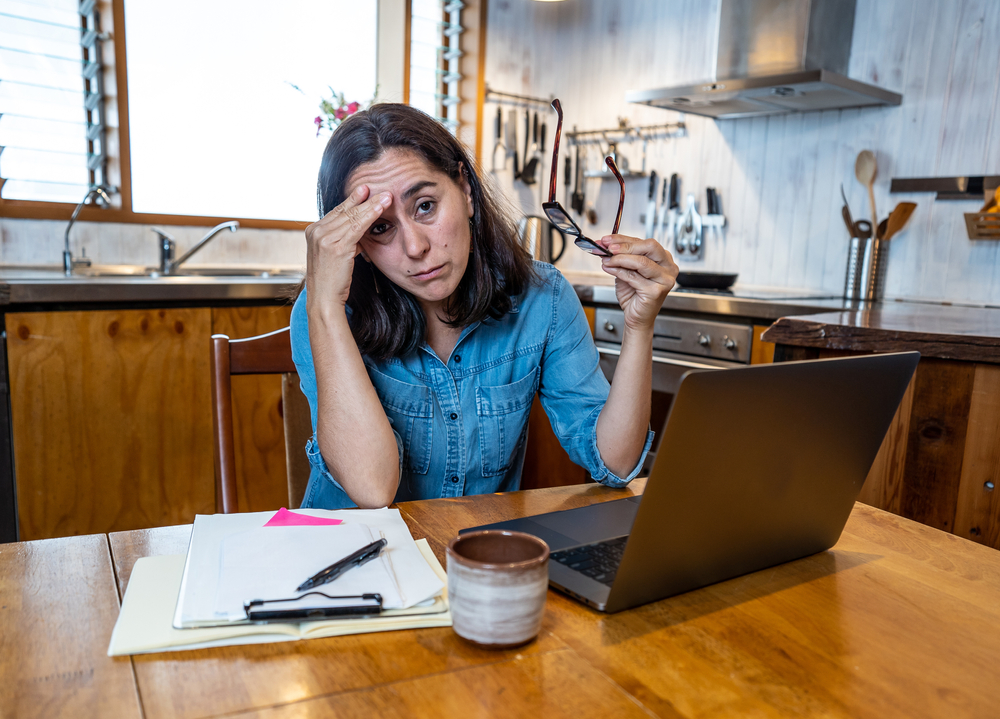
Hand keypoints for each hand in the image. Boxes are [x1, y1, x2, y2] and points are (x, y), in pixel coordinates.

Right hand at [305, 185, 391, 312]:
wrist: (324, 300)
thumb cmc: (333, 282)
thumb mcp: (336, 256)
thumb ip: (345, 240)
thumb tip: (361, 230)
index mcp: (313, 232)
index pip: (337, 212)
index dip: (352, 201)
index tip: (365, 190)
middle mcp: (316, 231)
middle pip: (345, 211)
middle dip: (363, 199)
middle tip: (377, 187)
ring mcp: (324, 238)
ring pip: (353, 216)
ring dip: (372, 204)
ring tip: (387, 196)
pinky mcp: (335, 246)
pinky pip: (357, 226)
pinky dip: (371, 214)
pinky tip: (382, 207)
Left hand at [598, 235, 677, 331]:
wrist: (636, 317)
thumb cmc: (633, 294)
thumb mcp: (626, 270)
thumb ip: (620, 257)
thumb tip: (605, 245)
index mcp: (664, 259)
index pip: (645, 243)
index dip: (624, 239)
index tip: (607, 239)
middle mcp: (669, 268)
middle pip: (649, 247)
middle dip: (626, 245)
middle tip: (608, 247)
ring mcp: (665, 280)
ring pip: (641, 262)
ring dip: (620, 259)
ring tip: (607, 260)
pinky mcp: (656, 291)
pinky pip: (634, 277)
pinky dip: (619, 271)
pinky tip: (610, 269)